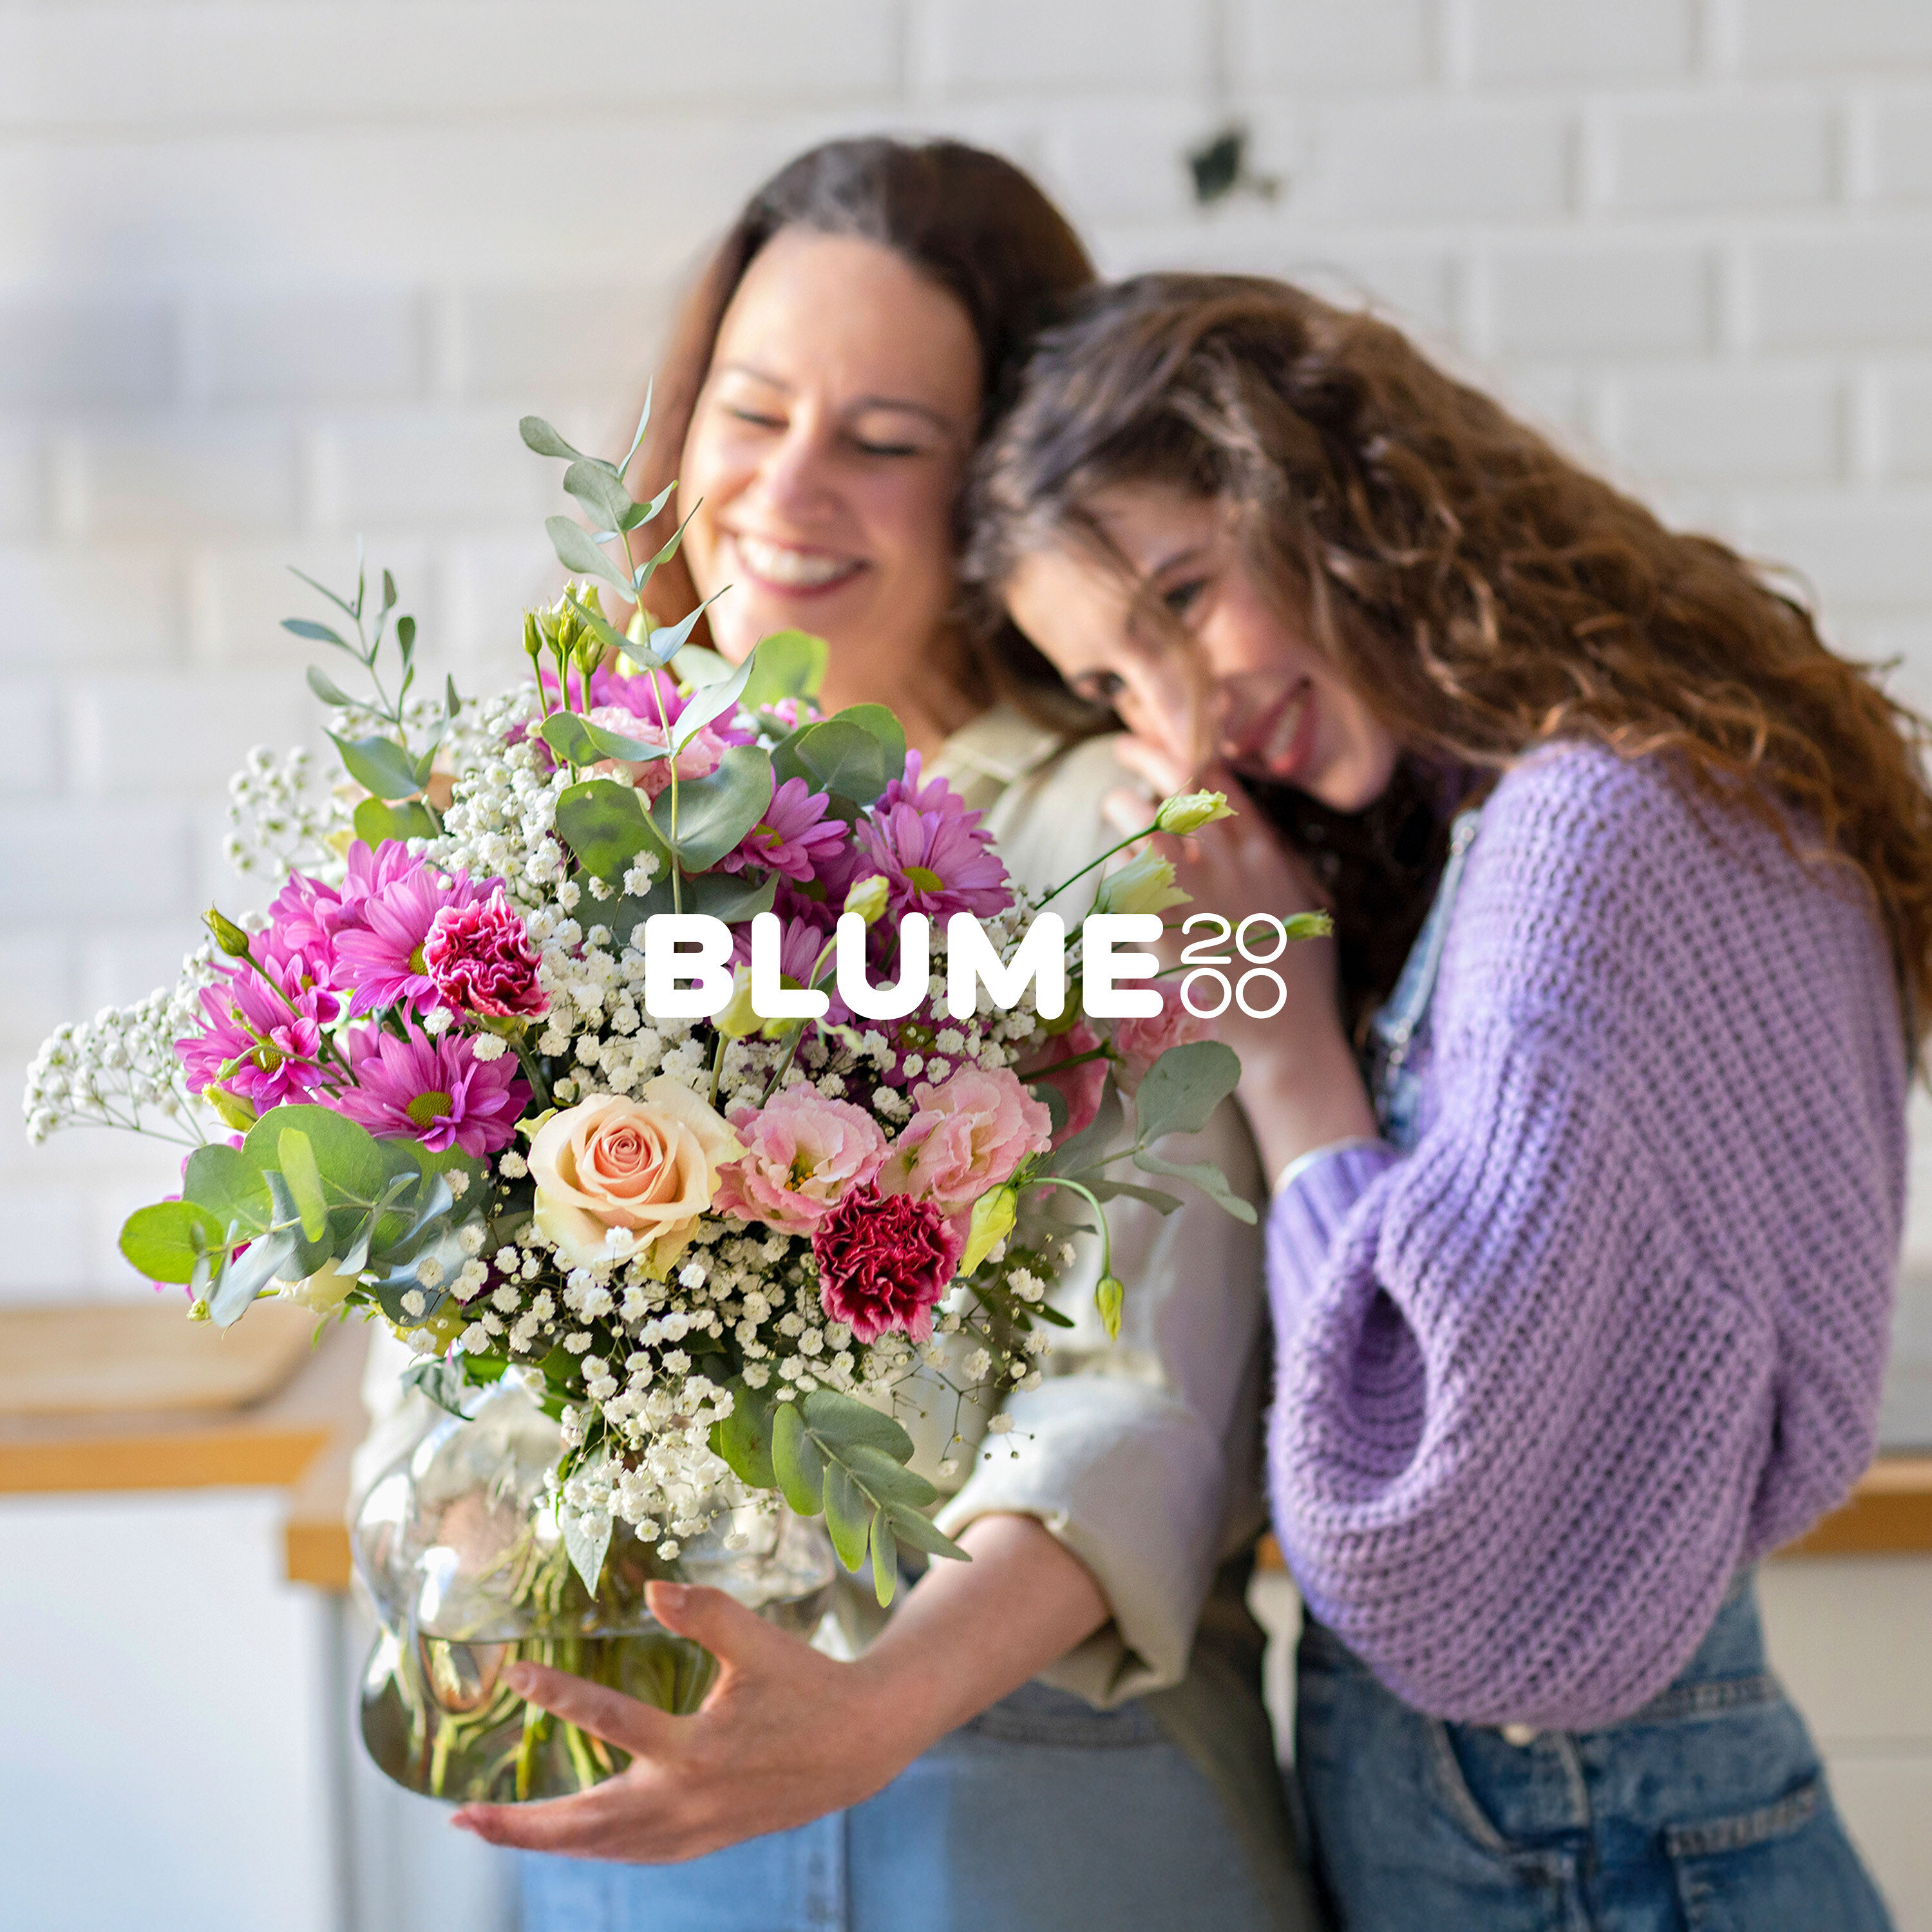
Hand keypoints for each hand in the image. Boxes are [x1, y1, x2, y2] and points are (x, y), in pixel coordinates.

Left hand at [451, 1580, 908, 1862]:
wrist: (860, 1746)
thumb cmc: (807, 1683)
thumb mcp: (760, 1640)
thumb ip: (705, 1612)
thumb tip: (648, 1585)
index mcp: (698, 1747)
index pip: (612, 1720)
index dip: (561, 1694)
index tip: (517, 1674)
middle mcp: (687, 1799)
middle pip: (588, 1822)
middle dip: (521, 1825)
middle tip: (461, 1820)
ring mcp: (693, 1829)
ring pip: (604, 1846)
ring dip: (545, 1841)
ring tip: (490, 1829)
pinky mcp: (703, 1840)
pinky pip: (633, 1853)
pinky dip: (592, 1847)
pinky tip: (567, 1839)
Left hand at [1107, 741, 1376, 1185]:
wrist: (1288, 1045)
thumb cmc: (1300, 984)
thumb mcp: (1306, 910)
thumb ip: (1279, 865)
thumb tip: (1257, 834)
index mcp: (1265, 854)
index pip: (1223, 779)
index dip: (1192, 750)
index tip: (1174, 739)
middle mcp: (1227, 864)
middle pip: (1177, 784)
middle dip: (1146, 754)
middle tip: (1124, 747)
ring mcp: (1190, 896)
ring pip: (1141, 824)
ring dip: (1124, 808)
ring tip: (1116, 805)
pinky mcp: (1156, 933)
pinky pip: (1122, 879)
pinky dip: (1118, 870)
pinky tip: (1119, 874)